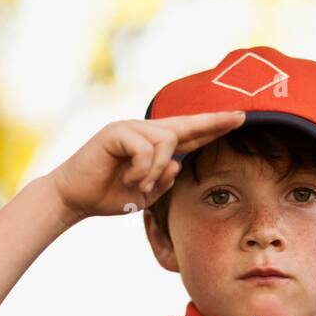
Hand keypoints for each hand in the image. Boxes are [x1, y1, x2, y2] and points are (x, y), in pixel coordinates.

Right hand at [46, 111, 246, 223]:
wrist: (75, 198)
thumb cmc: (109, 195)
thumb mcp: (145, 194)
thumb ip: (164, 180)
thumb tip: (178, 163)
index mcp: (154, 145)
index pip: (190, 134)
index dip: (213, 127)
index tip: (239, 120)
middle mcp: (144, 131)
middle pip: (186, 123)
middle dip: (214, 122)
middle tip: (241, 117)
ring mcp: (130, 128)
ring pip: (166, 142)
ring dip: (157, 170)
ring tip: (141, 185)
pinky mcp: (116, 131)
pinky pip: (146, 148)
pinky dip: (142, 169)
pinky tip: (129, 180)